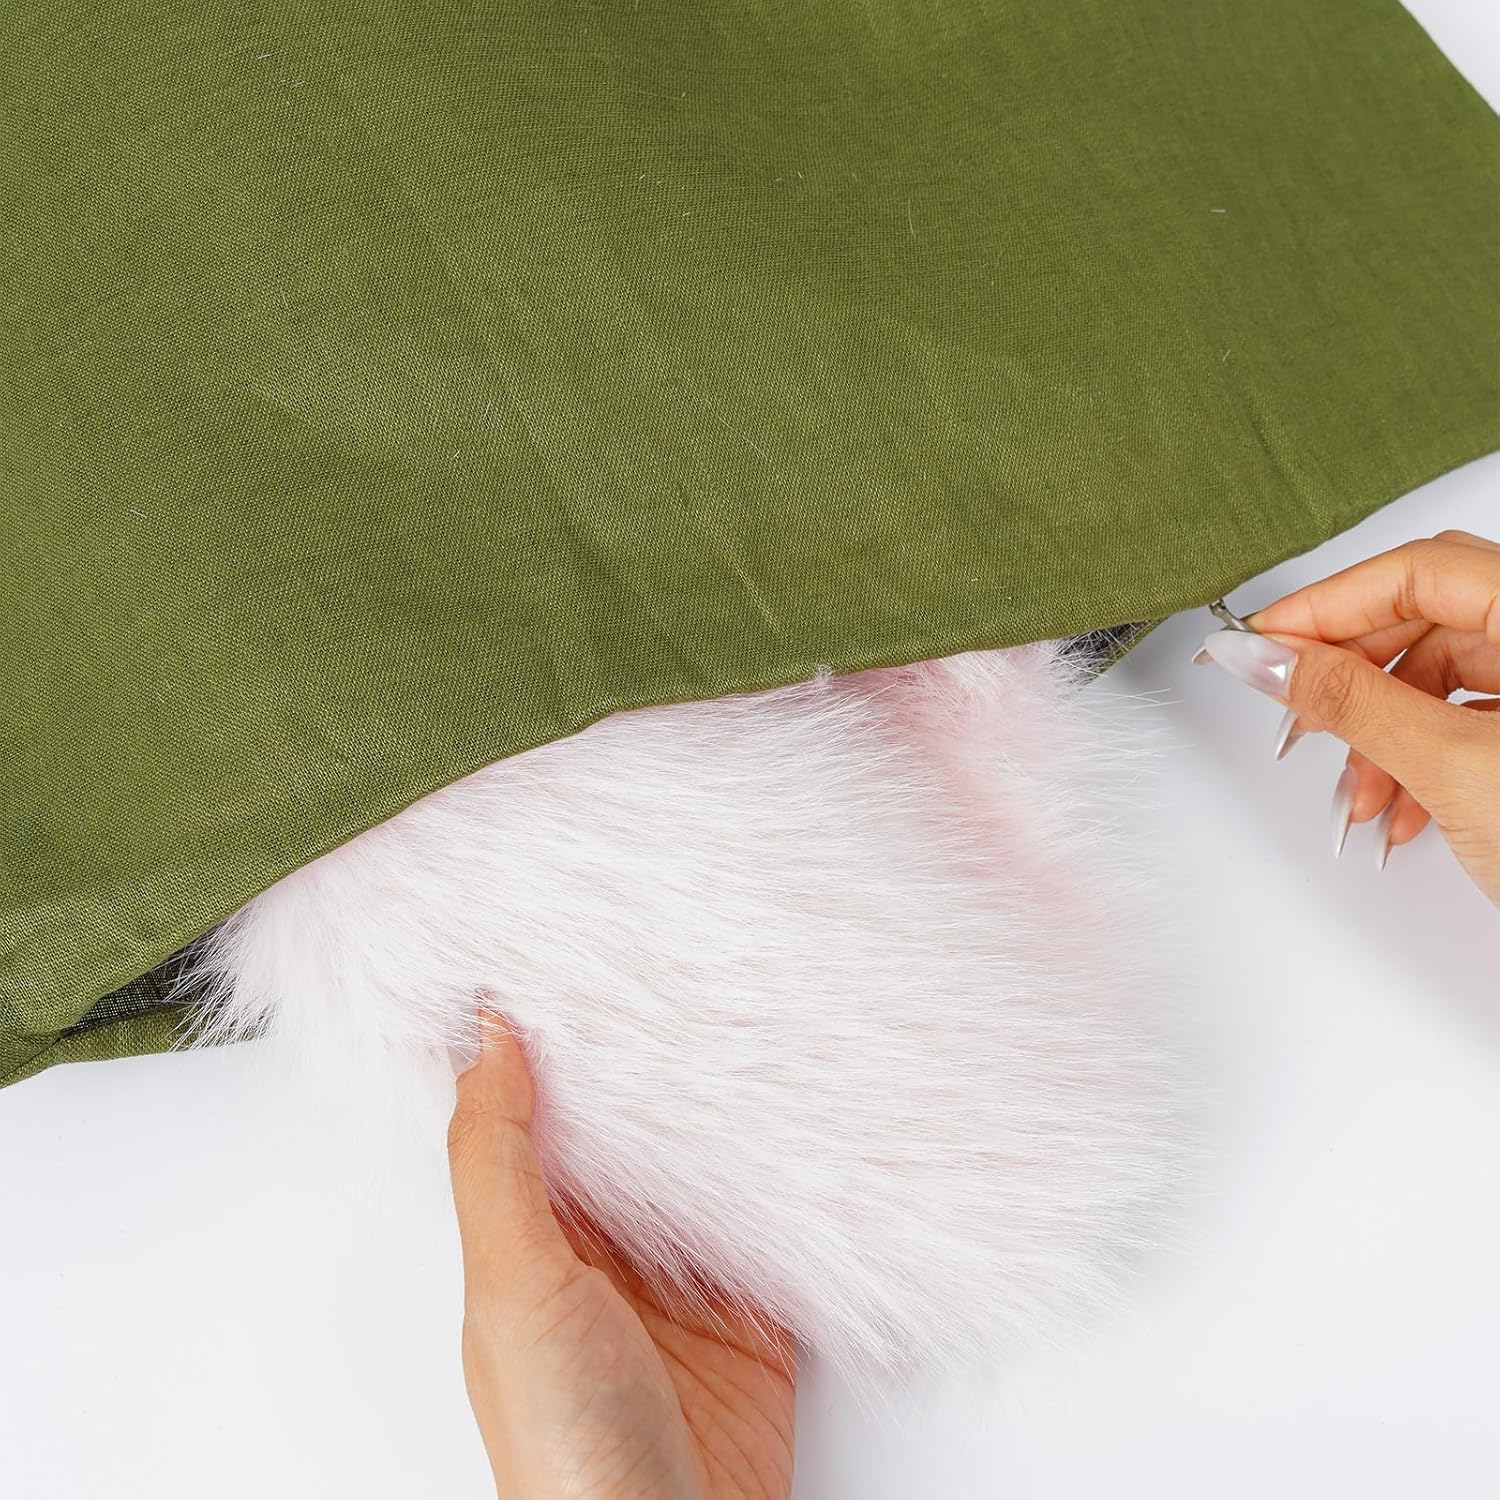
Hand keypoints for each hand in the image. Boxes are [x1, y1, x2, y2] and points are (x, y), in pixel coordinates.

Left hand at [447, 1013, 796, 1499]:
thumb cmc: (565, 1447)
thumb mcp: (513, 1286)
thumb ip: (497, 1163)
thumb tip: (487, 1040)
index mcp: (528, 1242)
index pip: (528, 1118)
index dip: (537, 1045)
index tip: (555, 961)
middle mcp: (602, 1254)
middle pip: (622, 1135)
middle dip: (640, 1064)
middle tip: (664, 965)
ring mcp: (680, 1284)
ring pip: (697, 1168)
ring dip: (716, 1112)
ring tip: (735, 1015)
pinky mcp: (751, 1313)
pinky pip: (769, 1222)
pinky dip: (784, 1176)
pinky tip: (794, 1121)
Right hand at [1196, 531, 1499, 902]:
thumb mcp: (1455, 768)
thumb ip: (1351, 700)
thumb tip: (1265, 656)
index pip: (1418, 570)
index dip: (1328, 604)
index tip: (1261, 644)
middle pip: (1425, 620)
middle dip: (1352, 678)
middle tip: (1296, 717)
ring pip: (1439, 679)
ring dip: (1380, 738)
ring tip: (1361, 798)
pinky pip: (1464, 723)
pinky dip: (1418, 765)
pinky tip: (1402, 813)